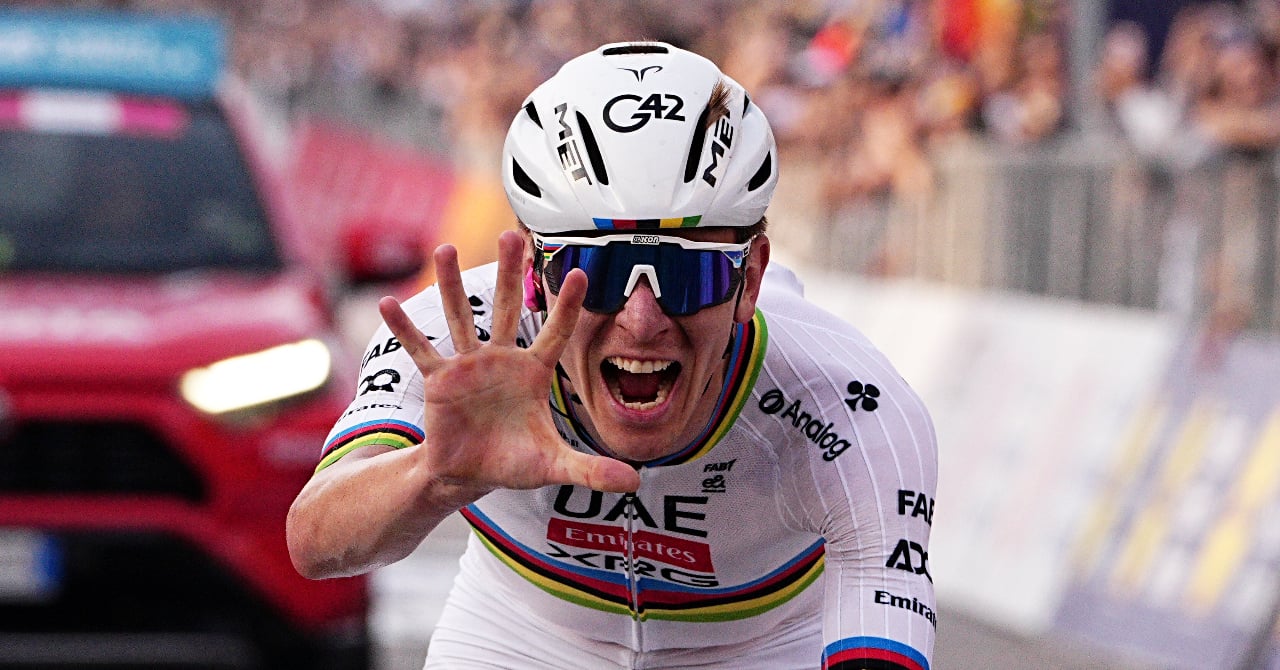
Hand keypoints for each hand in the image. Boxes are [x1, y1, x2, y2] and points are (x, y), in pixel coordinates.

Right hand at [378, 231, 640, 505]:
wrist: (470, 473)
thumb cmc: (515, 462)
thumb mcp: (554, 467)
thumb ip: (591, 470)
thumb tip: (635, 482)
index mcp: (534, 373)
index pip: (555, 333)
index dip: (567, 306)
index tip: (580, 274)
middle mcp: (502, 359)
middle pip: (505, 309)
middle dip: (508, 273)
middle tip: (512, 235)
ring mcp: (469, 366)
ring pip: (461, 318)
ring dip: (451, 286)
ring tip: (445, 249)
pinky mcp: (440, 381)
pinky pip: (422, 351)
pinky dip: (406, 329)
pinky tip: (388, 303)